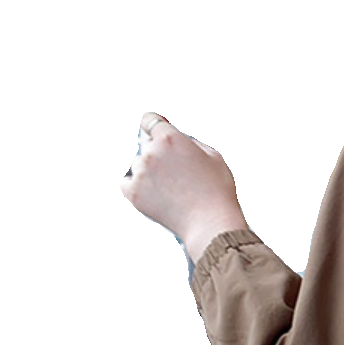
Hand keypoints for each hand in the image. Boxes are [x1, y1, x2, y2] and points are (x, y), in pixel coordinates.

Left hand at [119, 112, 245, 244]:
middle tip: (177, 173)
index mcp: (170, 138)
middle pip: (146, 144)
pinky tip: (156, 194)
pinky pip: (126, 182)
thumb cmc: (217, 192)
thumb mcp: (213, 156)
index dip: (154, 124)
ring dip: (150, 172)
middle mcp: (151, 152)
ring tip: (173, 190)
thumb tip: (176, 138)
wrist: (211, 225)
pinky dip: (137, 186)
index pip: (149, 120)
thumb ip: (190, 141)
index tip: (155, 130)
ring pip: (138, 165)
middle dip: (159, 154)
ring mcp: (140, 172)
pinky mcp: (133, 193)